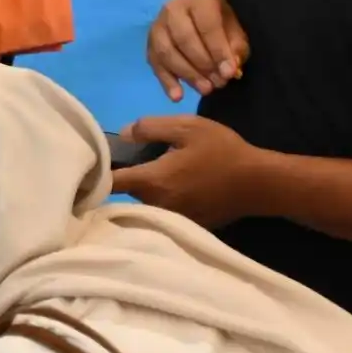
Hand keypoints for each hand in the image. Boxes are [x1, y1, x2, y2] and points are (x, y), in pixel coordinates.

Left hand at [109, 114, 270, 228]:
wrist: (258, 183)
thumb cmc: (222, 151)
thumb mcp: (187, 127)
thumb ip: (150, 128)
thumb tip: (123, 134)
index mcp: (152, 181)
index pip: (111, 182)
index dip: (97, 174)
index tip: (92, 167)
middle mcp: (156, 205)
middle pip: (128, 192)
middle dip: (128, 177)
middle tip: (136, 159)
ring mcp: (170, 219)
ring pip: (145, 202)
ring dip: (146, 189)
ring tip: (160, 171)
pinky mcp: (184, 225)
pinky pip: (162, 212)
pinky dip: (163, 200)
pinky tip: (178, 187)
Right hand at [147, 0, 250, 100]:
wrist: (202, 13)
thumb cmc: (222, 21)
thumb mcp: (236, 30)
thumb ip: (236, 48)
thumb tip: (229, 69)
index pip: (207, 25)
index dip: (218, 50)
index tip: (229, 73)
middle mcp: (173, 8)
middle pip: (184, 39)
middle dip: (203, 64)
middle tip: (219, 83)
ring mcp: (158, 26)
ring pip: (167, 52)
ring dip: (187, 74)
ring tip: (206, 89)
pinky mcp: (150, 44)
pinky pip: (155, 65)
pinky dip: (166, 82)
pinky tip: (178, 97)